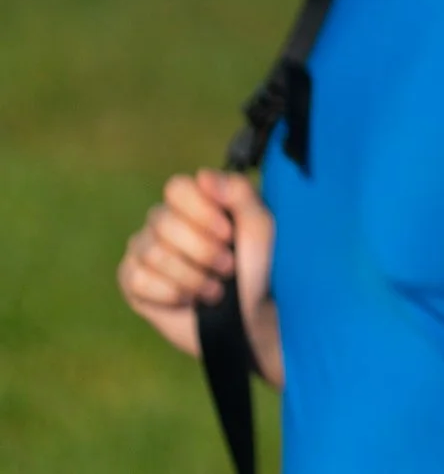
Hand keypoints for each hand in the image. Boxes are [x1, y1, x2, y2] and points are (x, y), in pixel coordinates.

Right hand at [117, 169, 282, 382]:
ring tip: (214, 289)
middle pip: (163, 222)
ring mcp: (143, 250)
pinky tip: (188, 301)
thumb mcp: (261, 227)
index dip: (202, 212)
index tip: (229, 235)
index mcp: (195, 202)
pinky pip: (137, 279)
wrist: (250, 318)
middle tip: (228, 268)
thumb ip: (239, 193)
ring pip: (152, 253)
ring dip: (192, 277)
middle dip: (203, 251)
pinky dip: (171, 294)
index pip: (177, 188)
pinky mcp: (132, 281)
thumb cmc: (259, 269)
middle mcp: (163, 222)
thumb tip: (203, 176)